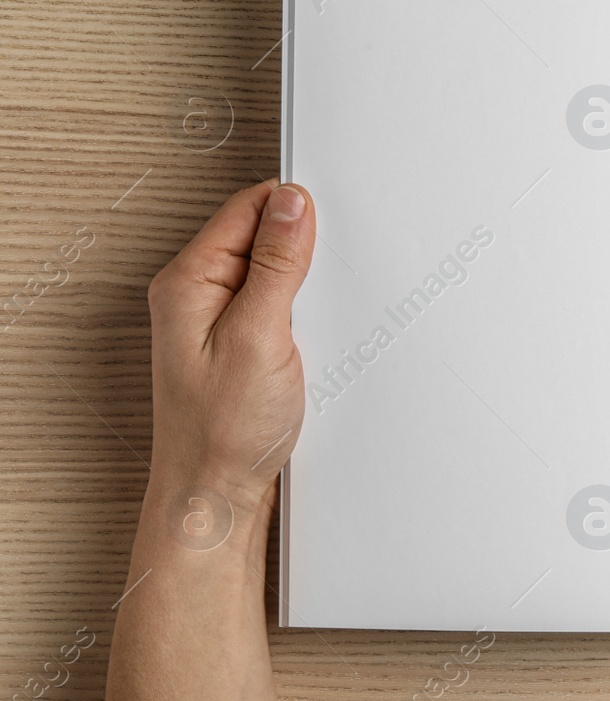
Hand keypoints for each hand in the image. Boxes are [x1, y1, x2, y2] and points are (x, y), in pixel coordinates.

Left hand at [146, 180, 315, 519]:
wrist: (216, 496)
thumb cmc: (223, 432)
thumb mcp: (258, 337)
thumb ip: (276, 266)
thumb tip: (292, 204)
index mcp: (188, 281)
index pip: (248, 208)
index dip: (295, 212)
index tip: (330, 232)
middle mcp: (196, 294)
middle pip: (261, 235)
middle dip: (303, 250)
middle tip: (323, 288)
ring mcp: (216, 319)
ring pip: (273, 271)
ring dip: (305, 286)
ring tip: (315, 320)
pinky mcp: (238, 343)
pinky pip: (276, 305)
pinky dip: (302, 313)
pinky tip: (311, 338)